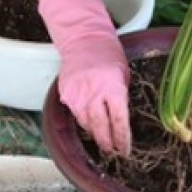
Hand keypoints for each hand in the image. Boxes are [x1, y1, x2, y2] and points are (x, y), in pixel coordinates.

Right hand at [38, 0, 129, 155]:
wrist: (84, 38)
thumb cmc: (109, 54)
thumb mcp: (123, 75)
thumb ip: (120, 96)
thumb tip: (120, 118)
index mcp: (113, 88)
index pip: (119, 121)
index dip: (122, 139)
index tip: (125, 150)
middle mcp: (94, 93)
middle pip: (101, 127)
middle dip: (108, 143)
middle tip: (113, 153)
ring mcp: (77, 94)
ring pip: (86, 124)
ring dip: (95, 135)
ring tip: (103, 144)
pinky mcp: (66, 94)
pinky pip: (75, 114)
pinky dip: (83, 121)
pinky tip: (90, 126)